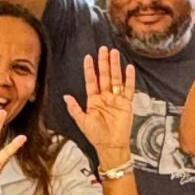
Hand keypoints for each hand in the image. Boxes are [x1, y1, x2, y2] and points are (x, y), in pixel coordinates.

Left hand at [62, 47, 135, 166]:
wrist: (110, 146)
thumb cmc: (96, 136)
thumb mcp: (82, 121)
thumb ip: (74, 108)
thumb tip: (66, 97)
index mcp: (94, 101)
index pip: (91, 81)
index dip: (90, 69)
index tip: (88, 57)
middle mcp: (105, 97)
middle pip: (104, 76)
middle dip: (103, 62)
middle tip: (103, 49)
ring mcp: (116, 99)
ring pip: (115, 79)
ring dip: (115, 66)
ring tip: (114, 53)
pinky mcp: (126, 104)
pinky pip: (128, 89)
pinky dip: (129, 79)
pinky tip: (128, 68)